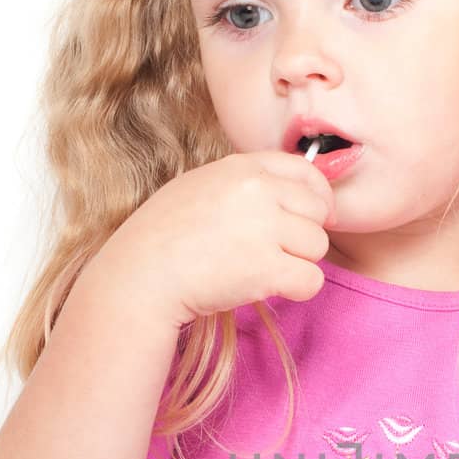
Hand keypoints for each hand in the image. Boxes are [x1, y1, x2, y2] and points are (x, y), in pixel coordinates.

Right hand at [107, 150, 337, 328]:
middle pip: (318, 211)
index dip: (317, 197)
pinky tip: (269, 290)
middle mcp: (258, 190)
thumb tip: (286, 194)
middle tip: (272, 252)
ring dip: (297, 263)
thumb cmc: (162, 239)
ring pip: (318, 246)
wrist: (139, 277)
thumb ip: (243, 185)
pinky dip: (297, 290)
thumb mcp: (199, 188)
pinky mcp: (267, 268)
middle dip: (303, 234)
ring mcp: (264, 228)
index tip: (311, 217)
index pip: (306, 170)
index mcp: (242, 167)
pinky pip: (312, 279)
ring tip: (260, 270)